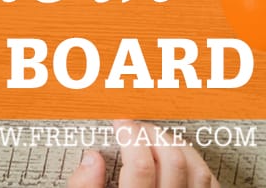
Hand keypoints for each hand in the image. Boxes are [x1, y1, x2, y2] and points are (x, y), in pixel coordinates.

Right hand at [68, 122, 218, 187]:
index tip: (120, 122)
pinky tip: (181, 159)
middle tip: (136, 127)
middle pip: (173, 161)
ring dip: (177, 145)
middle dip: (152, 133)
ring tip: (157, 138)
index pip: (141, 166)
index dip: (129, 135)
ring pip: (198, 170)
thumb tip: (91, 159)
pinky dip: (198, 166)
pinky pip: (212, 185)